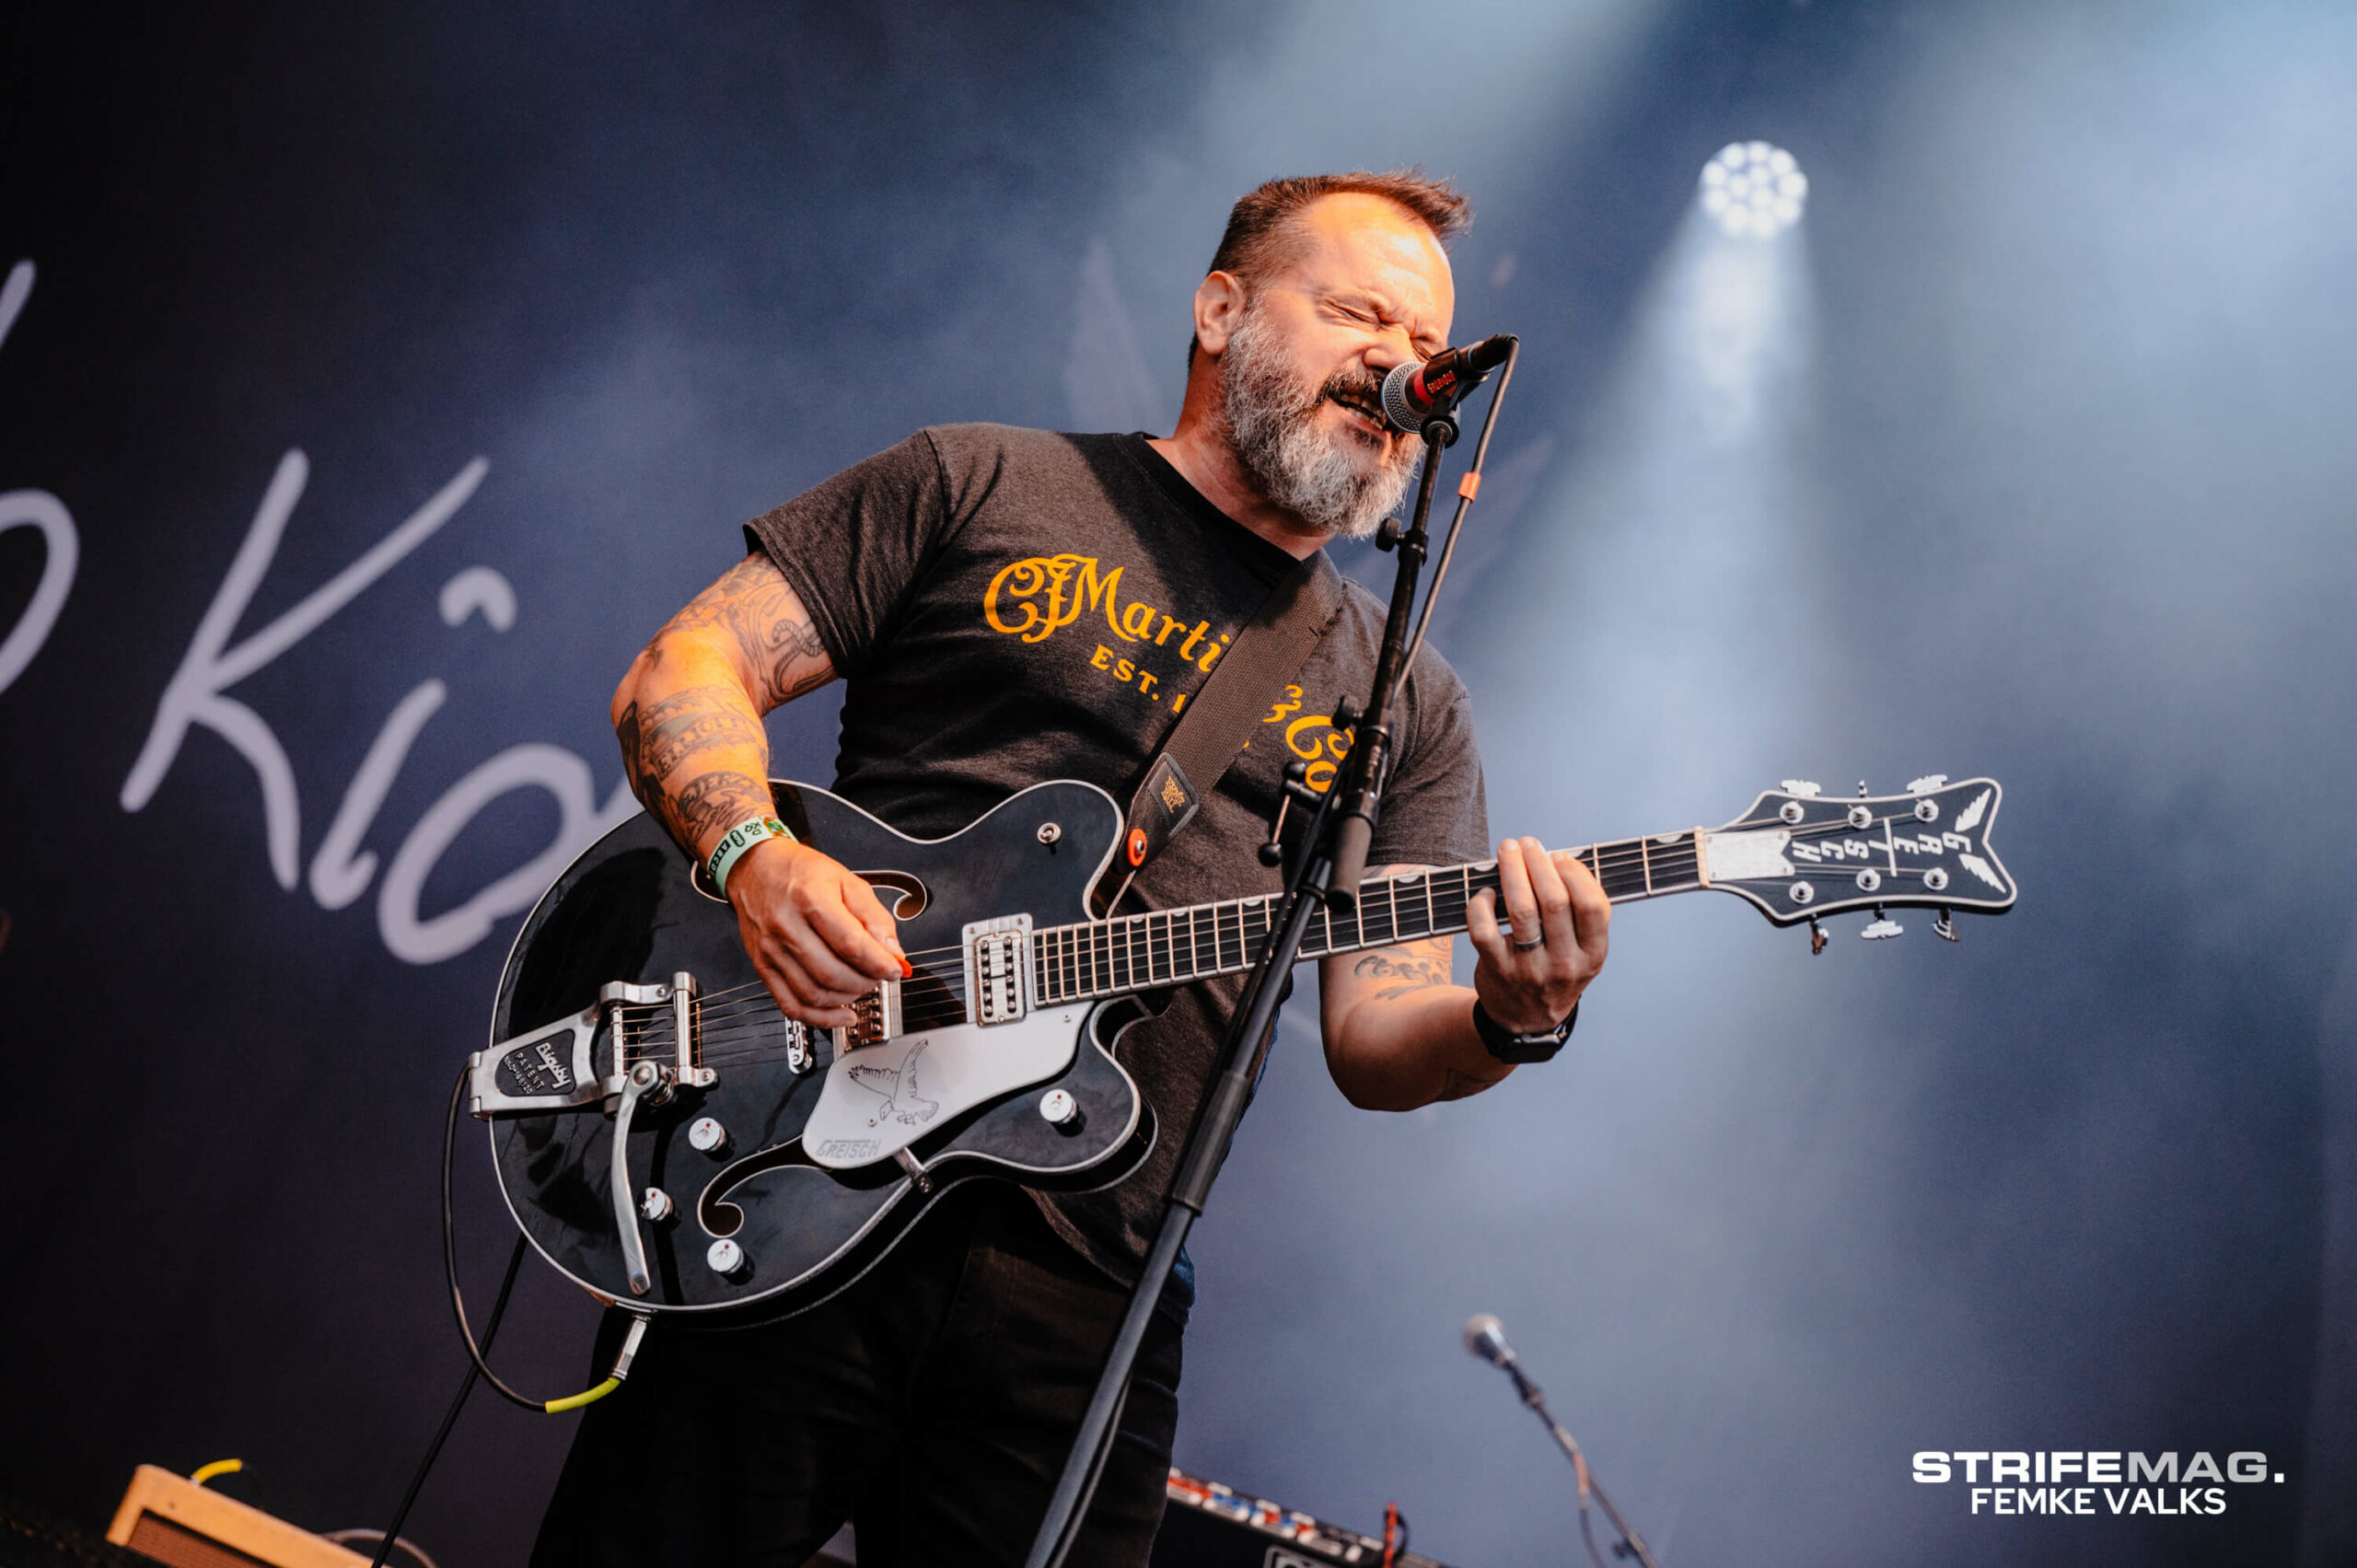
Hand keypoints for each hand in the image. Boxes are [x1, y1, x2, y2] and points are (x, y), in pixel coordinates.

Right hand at [725, 838, 907, 1027]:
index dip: (879, 963)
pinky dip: (819, 1018)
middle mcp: (786, 926)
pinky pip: (790, 1005)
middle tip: (879, 976)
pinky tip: (840, 1015)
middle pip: (831, 973)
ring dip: (846, 999)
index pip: (850, 944)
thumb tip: (892, 951)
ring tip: (862, 987)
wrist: (756, 868)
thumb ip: (874, 917)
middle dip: (865, 982)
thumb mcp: (848, 881)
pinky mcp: (763, 966)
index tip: (895, 969)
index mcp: (810, 898)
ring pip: (813, 994)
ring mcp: (771, 950)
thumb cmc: (801, 872)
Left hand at [1465, 836, 1608, 1033]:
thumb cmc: (1556, 970)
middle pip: (1555, 901)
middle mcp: (1565, 964)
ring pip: (1521, 910)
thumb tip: (1553, 857)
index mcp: (1593, 955)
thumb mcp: (1583, 951)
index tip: (1559, 856)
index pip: (1593, 906)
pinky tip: (1486, 893)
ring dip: (1512, 872)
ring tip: (1508, 850)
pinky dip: (1481, 904)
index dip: (1576, 873)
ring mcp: (1530, 970)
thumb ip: (1579, 913)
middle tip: (1527, 844)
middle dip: (1538, 863)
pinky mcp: (1498, 971)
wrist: (1526, 1020)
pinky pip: (1485, 930)